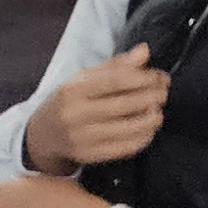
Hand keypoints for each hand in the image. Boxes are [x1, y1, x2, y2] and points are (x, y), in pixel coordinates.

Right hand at [22, 48, 165, 170]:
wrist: (42, 135)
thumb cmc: (71, 101)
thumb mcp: (85, 78)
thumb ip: (116, 65)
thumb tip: (144, 51)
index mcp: (73, 90)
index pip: (115, 81)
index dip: (144, 78)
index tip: (160, 77)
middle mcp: (76, 115)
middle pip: (125, 105)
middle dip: (152, 97)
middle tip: (164, 92)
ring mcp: (82, 138)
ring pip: (129, 129)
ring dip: (152, 118)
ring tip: (157, 109)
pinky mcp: (90, 157)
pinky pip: (126, 148)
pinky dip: (145, 137)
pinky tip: (149, 128)